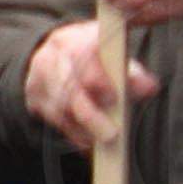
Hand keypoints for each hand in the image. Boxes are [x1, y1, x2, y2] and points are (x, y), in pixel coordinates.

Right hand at [24, 19, 159, 153]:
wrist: (57, 54)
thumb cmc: (95, 57)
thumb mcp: (114, 56)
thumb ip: (132, 71)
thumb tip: (149, 87)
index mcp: (74, 39)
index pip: (84, 58)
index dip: (99, 79)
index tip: (114, 97)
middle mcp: (52, 56)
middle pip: (68, 89)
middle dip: (90, 115)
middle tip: (111, 135)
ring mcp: (38, 77)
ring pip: (59, 109)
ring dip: (83, 129)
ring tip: (103, 141)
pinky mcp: (33, 97)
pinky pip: (53, 120)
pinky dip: (73, 134)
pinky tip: (88, 143)